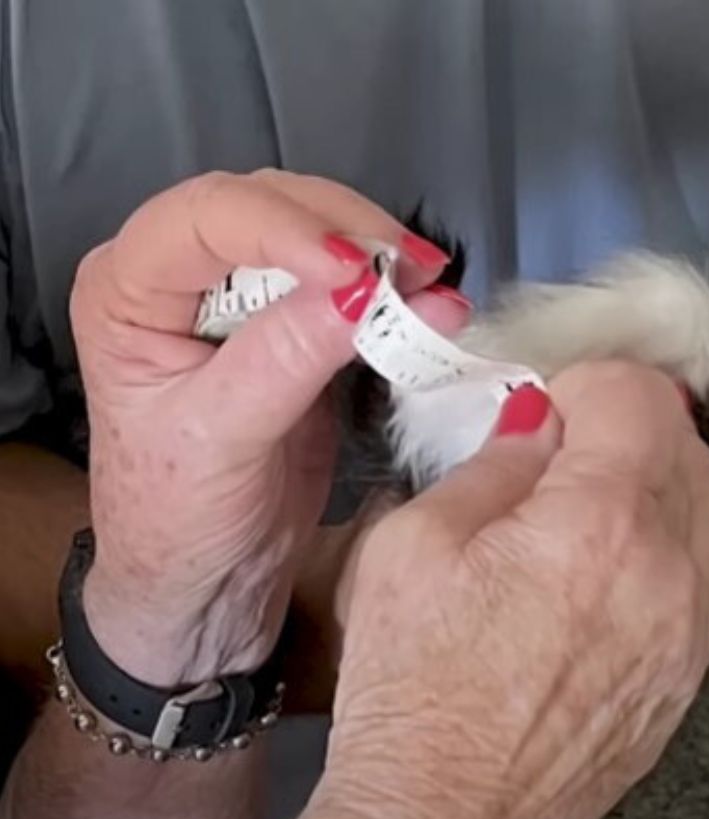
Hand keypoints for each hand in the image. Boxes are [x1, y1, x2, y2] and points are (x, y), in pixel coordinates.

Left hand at [69, 170, 465, 685]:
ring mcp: (242, 295)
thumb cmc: (179, 518)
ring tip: (432, 286)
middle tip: (416, 269)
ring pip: (315, 229)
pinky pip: (348, 283)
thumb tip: (365, 292)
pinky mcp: (297, 324)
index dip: (286, 228)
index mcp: (129, 289)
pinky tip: (430, 305)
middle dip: (347, 228)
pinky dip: (393, 290)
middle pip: (268, 202)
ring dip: (379, 251)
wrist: (208, 580)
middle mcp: (179, 273)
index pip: (206, 218)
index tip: (359, 271)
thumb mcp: (222, 439)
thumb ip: (287, 358)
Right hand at [308, 363, 708, 818]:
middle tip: (607, 434)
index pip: (639, 399)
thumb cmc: (410, 696)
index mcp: (602, 521)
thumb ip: (497, 463)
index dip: (592, 386)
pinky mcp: (696, 669)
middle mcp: (675, 569)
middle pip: (699, 455)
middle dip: (659, 428)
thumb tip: (549, 425)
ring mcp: (698, 625)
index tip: (550, 408)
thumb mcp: (411, 547)